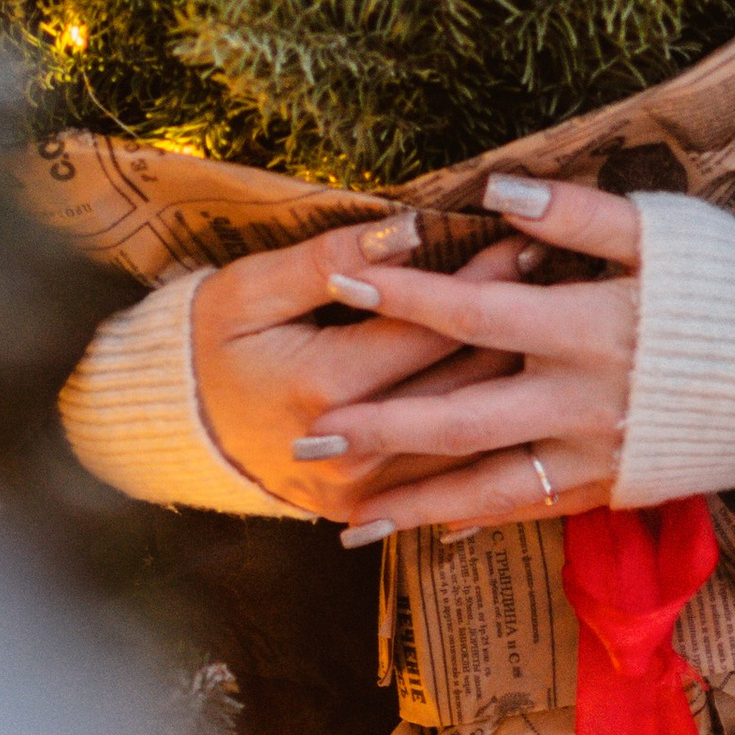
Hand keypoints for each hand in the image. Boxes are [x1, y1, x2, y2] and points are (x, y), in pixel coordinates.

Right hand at [189, 210, 526, 516]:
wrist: (175, 430)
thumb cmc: (212, 342)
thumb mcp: (253, 288)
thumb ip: (330, 257)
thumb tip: (409, 228)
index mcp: (325, 387)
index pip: (429, 327)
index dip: (482, 283)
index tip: (525, 240)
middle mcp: (354, 450)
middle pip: (458, 382)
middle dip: (514, 323)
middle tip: (558, 273)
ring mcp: (362, 490)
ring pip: (464, 434)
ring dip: (510, 376)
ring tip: (551, 323)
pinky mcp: (365, 506)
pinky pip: (443, 472)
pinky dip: (484, 430)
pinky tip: (517, 391)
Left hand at [289, 174, 643, 547]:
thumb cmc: (729, 285)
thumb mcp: (658, 231)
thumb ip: (574, 214)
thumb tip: (497, 191)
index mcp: (584, 328)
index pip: (471, 312)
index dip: (402, 295)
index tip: (340, 280)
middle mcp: (580, 403)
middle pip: (458, 422)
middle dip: (377, 433)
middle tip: (305, 439)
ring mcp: (596, 457)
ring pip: (485, 489)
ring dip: (411, 503)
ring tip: (342, 518)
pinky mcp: (614, 490)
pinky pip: (531, 510)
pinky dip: (476, 520)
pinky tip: (431, 529)